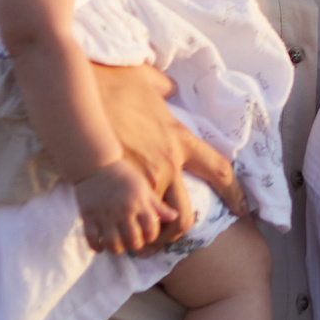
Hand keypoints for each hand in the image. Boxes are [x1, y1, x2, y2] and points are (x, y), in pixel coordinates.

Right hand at [75, 160, 177, 255]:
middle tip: (133, 242)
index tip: (147, 235)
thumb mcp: (143, 187)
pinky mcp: (88, 216)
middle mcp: (123, 210)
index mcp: (139, 202)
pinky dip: (97, 247)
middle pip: (133, 240)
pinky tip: (101, 245)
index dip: (151, 236)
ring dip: (117, 249)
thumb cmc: (123, 174)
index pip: (151, 229)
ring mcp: (105, 214)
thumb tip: (175, 217)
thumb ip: (157, 205)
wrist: (96, 162)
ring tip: (118, 245)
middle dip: (135, 245)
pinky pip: (92, 239)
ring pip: (113, 244)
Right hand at [91, 62, 247, 247]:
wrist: (77, 94)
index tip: (242, 208)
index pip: (218, 171)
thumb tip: (169, 88)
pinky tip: (117, 232)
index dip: (234, 193)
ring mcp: (139, 180)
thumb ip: (163, 87)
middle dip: (178, 231)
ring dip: (148, 235)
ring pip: (152, 224)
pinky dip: (123, 229)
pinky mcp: (113, 189)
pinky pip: (124, 221)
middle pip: (185, 215)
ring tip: (140, 240)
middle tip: (168, 234)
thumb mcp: (146, 79)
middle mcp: (165, 165)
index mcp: (179, 139)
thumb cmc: (112, 81)